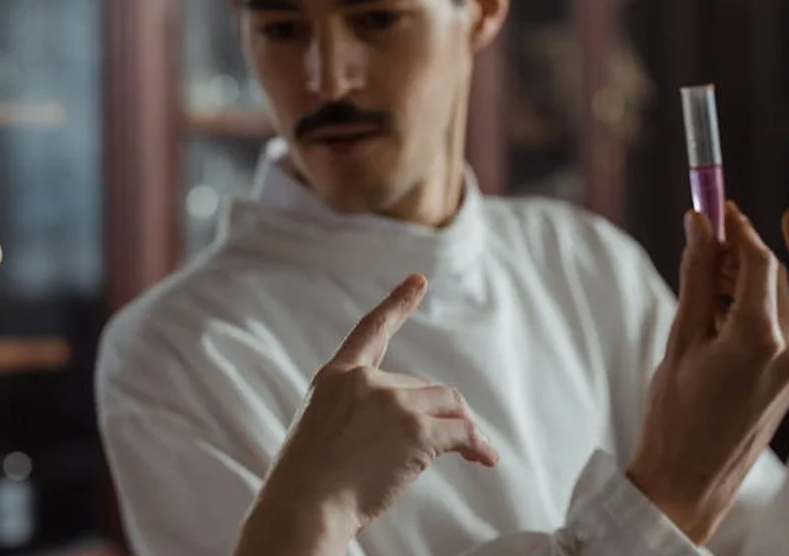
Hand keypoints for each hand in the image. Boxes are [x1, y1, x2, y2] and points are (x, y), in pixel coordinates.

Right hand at [234, 274, 498, 555]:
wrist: (304, 507)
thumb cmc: (307, 483)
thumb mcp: (320, 430)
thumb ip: (355, 414)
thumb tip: (409, 427)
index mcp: (335, 377)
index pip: (371, 330)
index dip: (397, 303)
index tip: (418, 280)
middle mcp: (366, 381)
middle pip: (420, 386)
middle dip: (431, 416)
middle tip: (440, 450)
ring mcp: (392, 403)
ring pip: (447, 404)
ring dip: (461, 426)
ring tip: (474, 453)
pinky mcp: (416, 430)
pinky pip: (461, 431)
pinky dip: (477, 445)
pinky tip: (485, 458)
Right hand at [627, 203, 788, 544]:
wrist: (692, 478)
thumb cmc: (675, 412)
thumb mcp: (680, 339)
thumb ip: (695, 278)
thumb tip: (701, 225)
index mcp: (758, 338)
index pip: (757, 260)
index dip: (735, 227)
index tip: (711, 207)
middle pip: (769, 275)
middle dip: (736, 249)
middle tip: (700, 234)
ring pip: (772, 298)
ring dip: (740, 276)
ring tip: (699, 273)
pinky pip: (774, 323)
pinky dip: (748, 305)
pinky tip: (715, 307)